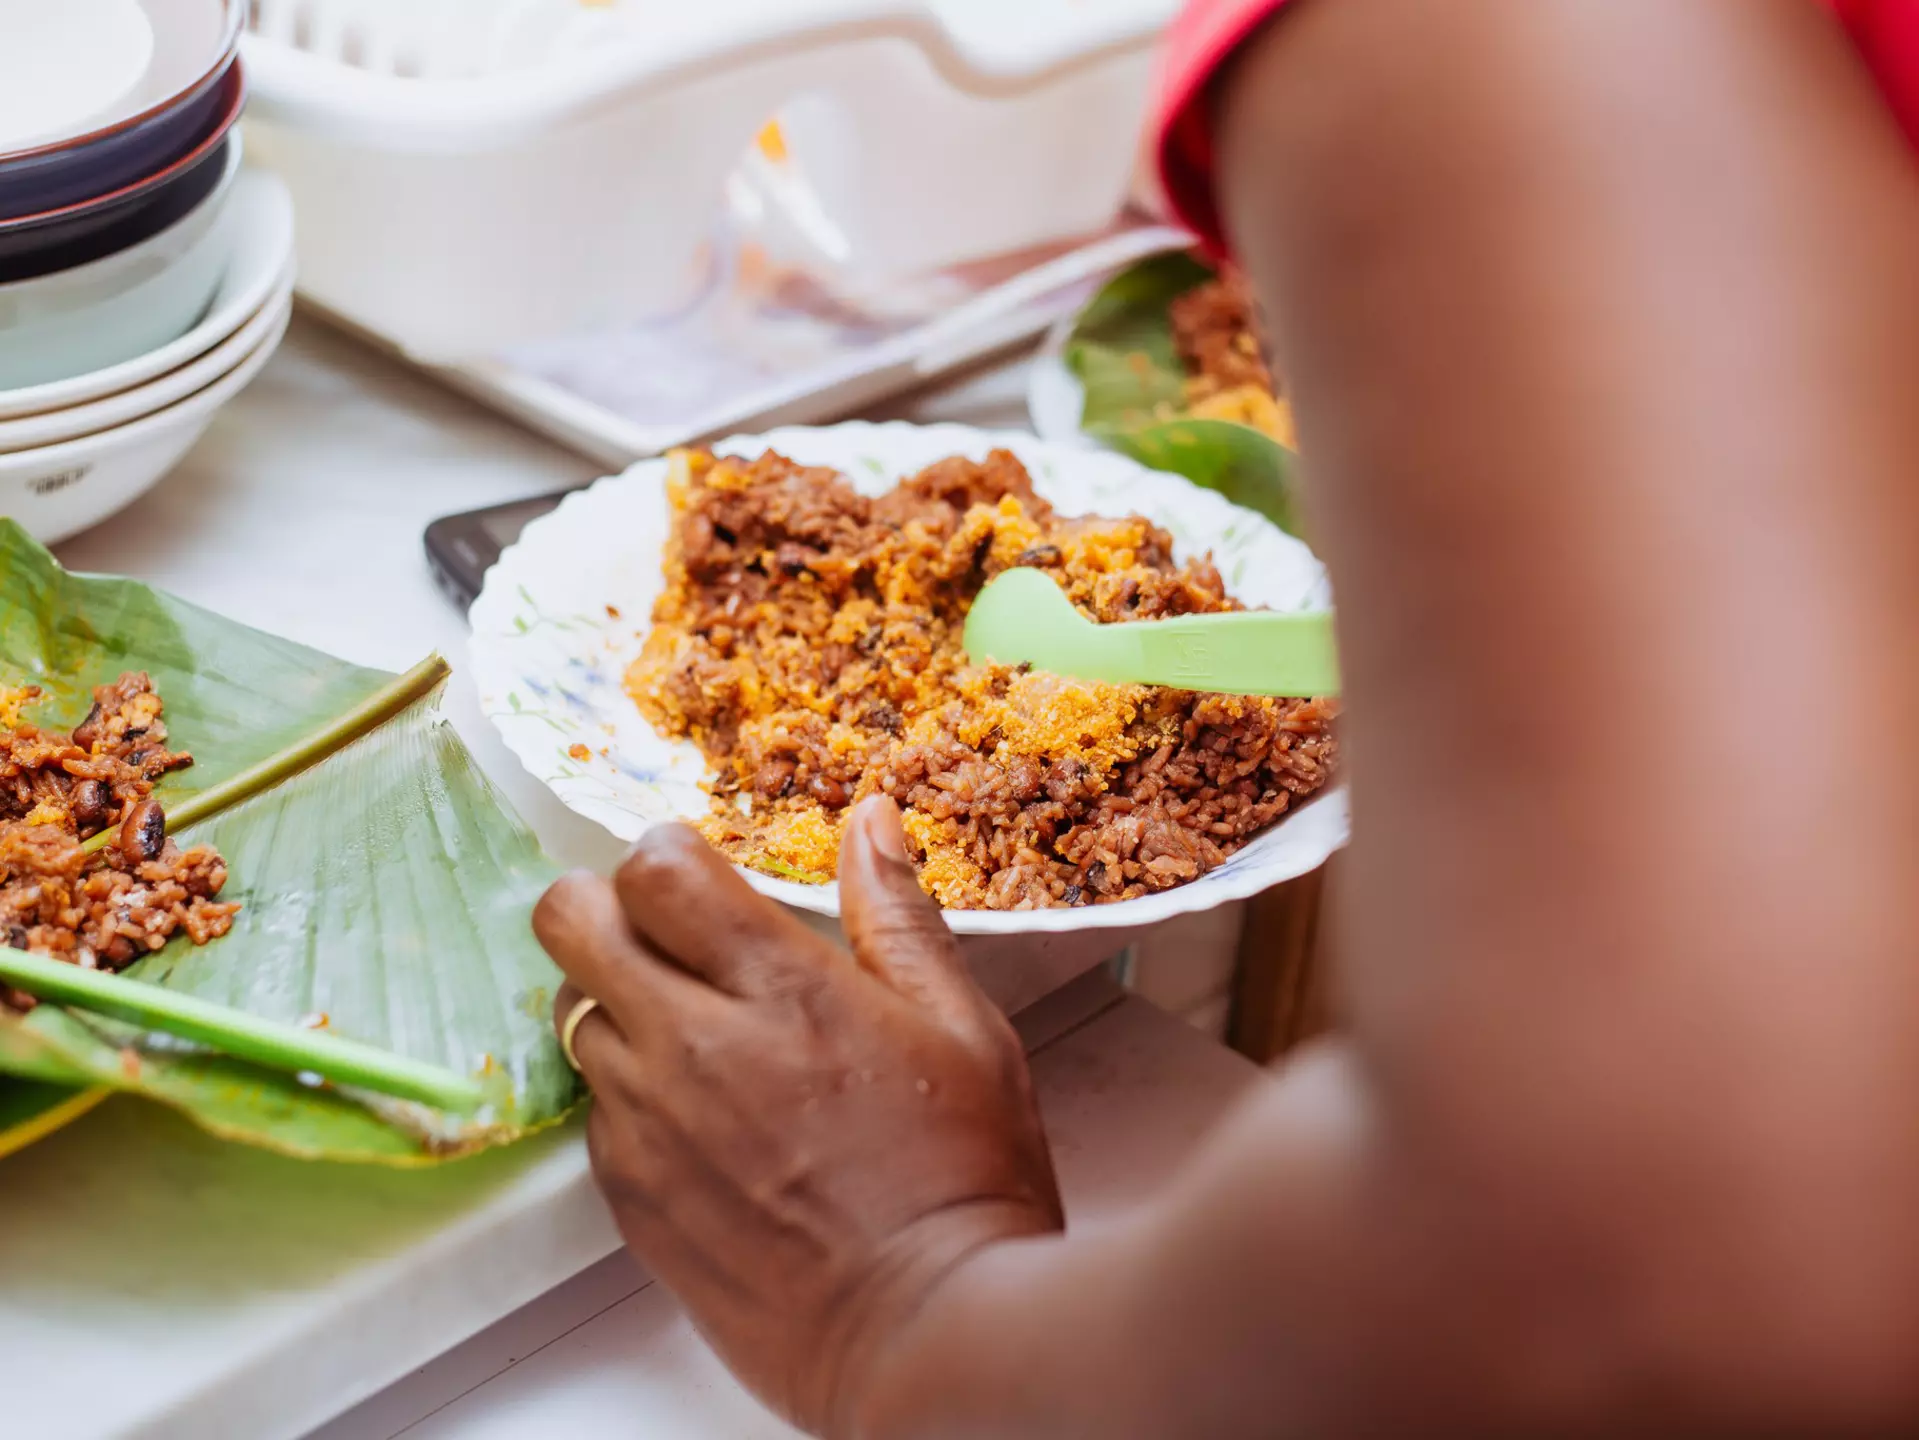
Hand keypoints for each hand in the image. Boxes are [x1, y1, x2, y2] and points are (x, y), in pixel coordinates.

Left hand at [533, 798, 1063, 1434]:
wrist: (927, 1339)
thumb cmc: (964, 1184)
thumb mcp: (963, 1030)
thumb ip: (898, 916)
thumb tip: (871, 820)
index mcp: (783, 991)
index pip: (653, 869)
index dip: (668, 857)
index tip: (703, 878)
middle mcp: (695, 1048)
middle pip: (570, 923)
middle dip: (604, 907)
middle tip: (665, 936)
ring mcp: (651, 1128)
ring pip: (570, 1015)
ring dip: (616, 1004)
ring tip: (695, 1034)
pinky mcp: (630, 1199)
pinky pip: (593, 1110)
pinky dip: (628, 1093)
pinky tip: (702, 1117)